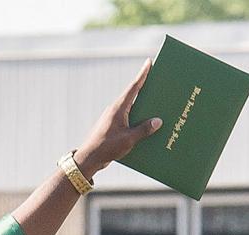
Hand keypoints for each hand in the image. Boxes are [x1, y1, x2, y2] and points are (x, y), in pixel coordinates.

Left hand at [74, 59, 163, 176]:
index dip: (142, 75)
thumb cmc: (106, 148)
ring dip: (144, 107)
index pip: (133, 87)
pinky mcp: (112, 127)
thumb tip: (158, 121)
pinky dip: (138, 120)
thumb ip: (144, 130)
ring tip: (159, 105)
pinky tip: (148, 126)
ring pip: (132, 109)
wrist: (88, 159)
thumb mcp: (129, 139)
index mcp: (119, 108)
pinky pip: (129, 119)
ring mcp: (113, 119)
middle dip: (147, 89)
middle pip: (134, 96)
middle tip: (160, 81)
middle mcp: (115, 110)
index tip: (149, 62)